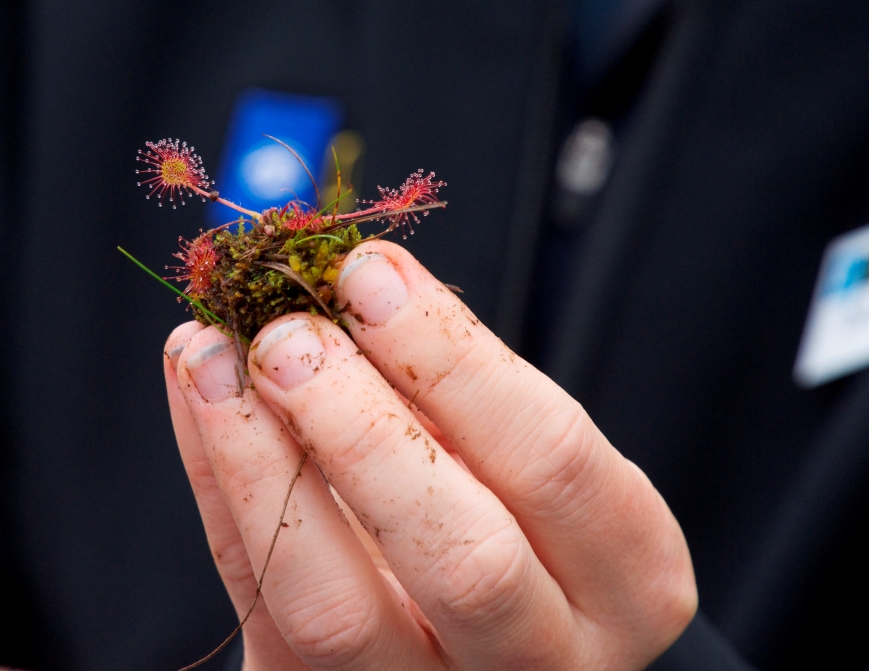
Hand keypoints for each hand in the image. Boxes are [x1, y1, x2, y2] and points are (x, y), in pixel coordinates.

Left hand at [165, 240, 695, 669]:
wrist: (488, 644)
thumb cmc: (525, 521)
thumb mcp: (526, 458)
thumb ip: (459, 388)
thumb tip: (357, 282)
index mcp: (627, 578)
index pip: (553, 459)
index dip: (454, 358)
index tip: (371, 275)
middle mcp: (547, 662)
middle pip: (466, 558)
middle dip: (362, 427)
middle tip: (288, 332)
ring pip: (336, 612)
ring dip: (259, 464)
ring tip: (212, 357)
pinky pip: (259, 605)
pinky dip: (219, 490)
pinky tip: (202, 402)